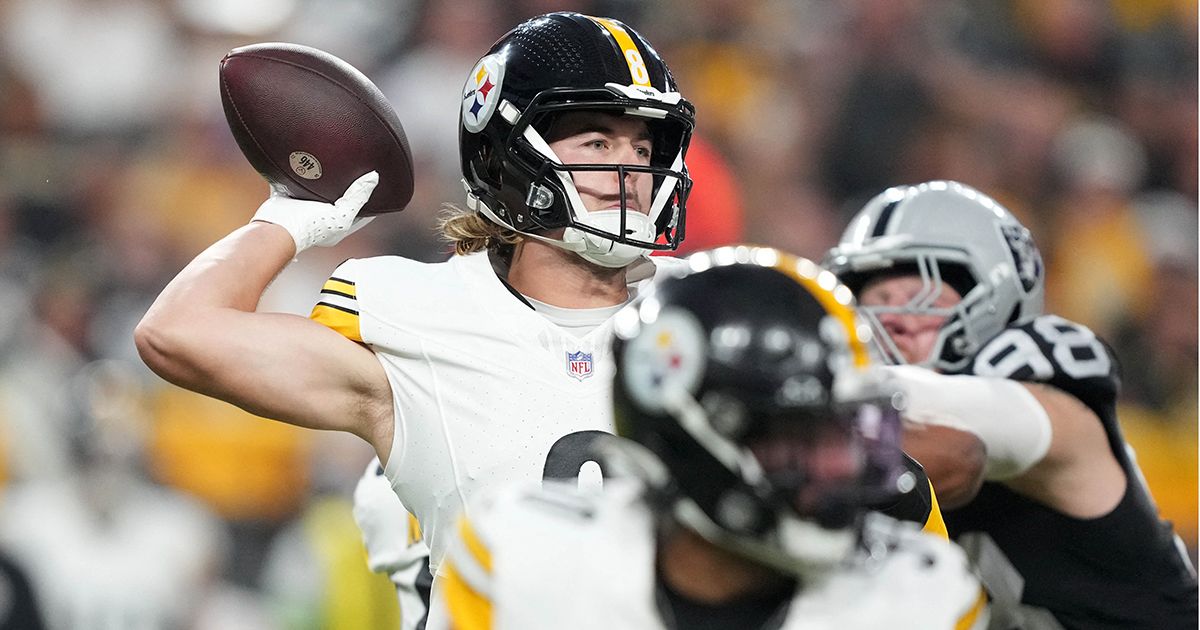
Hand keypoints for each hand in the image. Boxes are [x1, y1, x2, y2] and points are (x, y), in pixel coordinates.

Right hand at [251, 171, 377, 254]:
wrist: (275, 228)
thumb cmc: (308, 229)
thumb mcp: (342, 216)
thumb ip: (357, 198)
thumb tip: (373, 178)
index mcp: (336, 228)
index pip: (359, 214)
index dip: (368, 201)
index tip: (374, 184)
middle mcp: (320, 219)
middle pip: (337, 200)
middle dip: (344, 187)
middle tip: (353, 169)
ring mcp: (302, 209)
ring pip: (315, 191)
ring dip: (321, 180)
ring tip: (330, 163)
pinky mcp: (286, 199)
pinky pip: (292, 183)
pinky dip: (297, 173)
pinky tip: (302, 161)